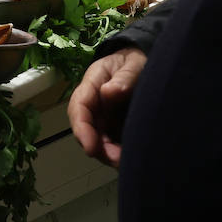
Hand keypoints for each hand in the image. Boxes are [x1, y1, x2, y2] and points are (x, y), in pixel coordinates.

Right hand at [67, 47, 146, 167]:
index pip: (79, 107)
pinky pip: (113, 143)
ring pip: (100, 140)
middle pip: (87, 129)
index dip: (82, 129)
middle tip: (117, 160)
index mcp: (92, 84)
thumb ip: (124, 77)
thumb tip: (108, 92)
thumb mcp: (132, 63)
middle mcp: (93, 104)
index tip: (91, 147)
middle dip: (99, 148)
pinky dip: (119, 152)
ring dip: (110, 154)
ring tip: (127, 161)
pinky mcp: (115, 128)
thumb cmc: (133, 60)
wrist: (141, 63)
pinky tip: (132, 156)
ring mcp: (103, 118)